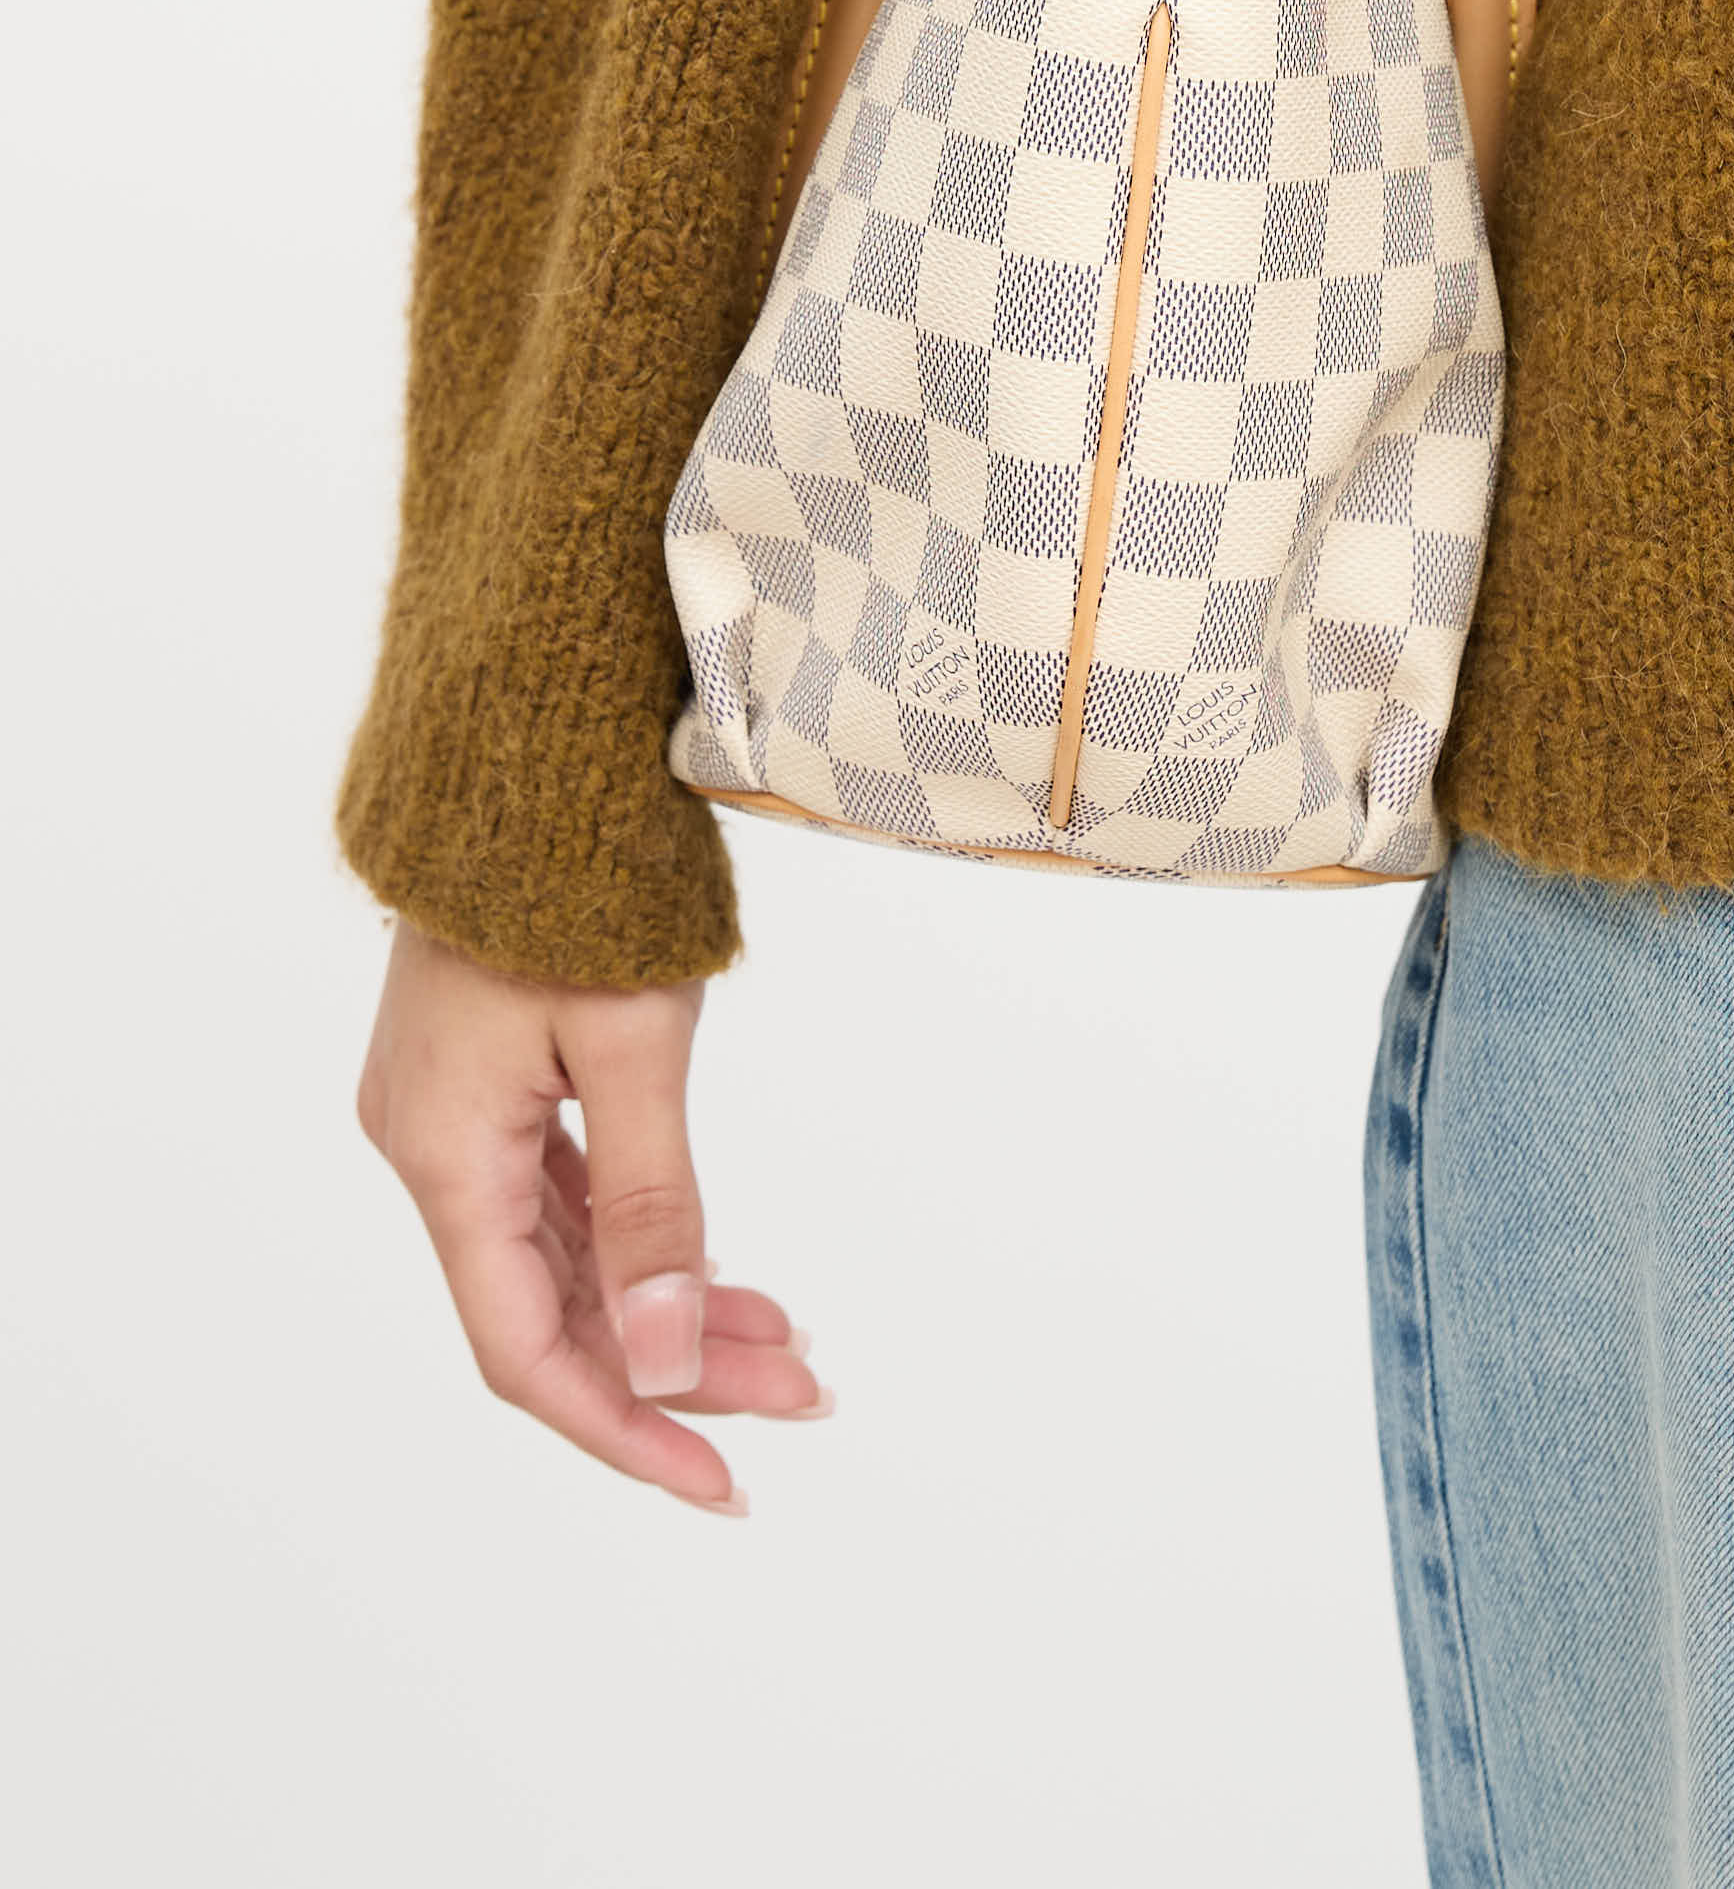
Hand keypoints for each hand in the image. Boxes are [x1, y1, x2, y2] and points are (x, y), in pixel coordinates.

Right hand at [356, 917, 825, 1514]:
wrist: (525, 749)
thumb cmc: (577, 877)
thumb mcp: (635, 1043)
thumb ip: (651, 1207)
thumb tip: (663, 1357)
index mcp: (446, 1154)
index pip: (526, 1351)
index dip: (624, 1428)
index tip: (722, 1483)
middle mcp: (431, 1146)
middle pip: (556, 1308)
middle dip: (678, 1365)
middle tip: (805, 1396)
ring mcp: (454, 1112)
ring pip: (567, 1254)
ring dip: (670, 1303)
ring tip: (790, 1344)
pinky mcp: (486, 1075)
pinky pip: (563, 1194)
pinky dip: (641, 1238)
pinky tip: (718, 1271)